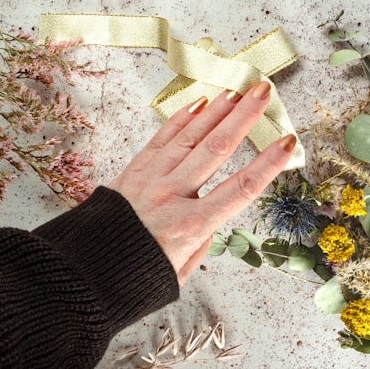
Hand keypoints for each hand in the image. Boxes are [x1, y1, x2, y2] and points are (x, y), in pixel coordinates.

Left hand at [108, 82, 296, 285]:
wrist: (80, 275)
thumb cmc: (133, 278)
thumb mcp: (180, 272)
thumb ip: (202, 243)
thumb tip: (214, 217)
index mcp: (190, 226)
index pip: (241, 189)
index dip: (268, 164)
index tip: (289, 142)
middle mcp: (172, 196)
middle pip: (216, 149)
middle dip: (244, 117)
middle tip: (263, 92)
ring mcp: (150, 180)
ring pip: (190, 137)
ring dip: (217, 111)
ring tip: (237, 90)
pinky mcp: (133, 172)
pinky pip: (162, 139)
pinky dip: (182, 119)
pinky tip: (199, 103)